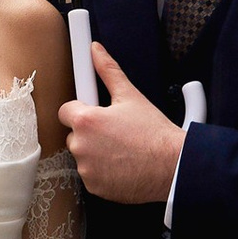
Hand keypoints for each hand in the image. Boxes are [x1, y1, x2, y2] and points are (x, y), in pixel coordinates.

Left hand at [61, 42, 185, 206]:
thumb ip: (108, 70)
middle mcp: (81, 146)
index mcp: (86, 121)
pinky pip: (91, 175)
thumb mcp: (131, 96)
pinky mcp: (94, 187)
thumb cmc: (154, 133)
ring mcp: (86, 169)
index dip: (81, 109)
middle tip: (115, 131)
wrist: (172, 167)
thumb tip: (96, 51)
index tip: (94, 112)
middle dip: (90, 132)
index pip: (65, 111)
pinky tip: (122, 165)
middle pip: (74, 134)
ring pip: (83, 155)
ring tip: (122, 149)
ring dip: (96, 152)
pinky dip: (103, 171)